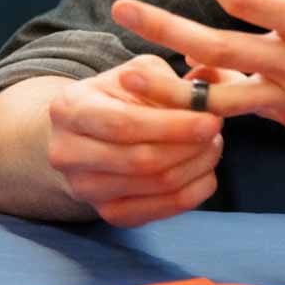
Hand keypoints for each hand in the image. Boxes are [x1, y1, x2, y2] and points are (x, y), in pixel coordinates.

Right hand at [42, 55, 224, 226]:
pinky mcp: (109, 213)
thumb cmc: (123, 93)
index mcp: (71, 109)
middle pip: (140, 160)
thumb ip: (169, 83)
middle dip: (189, 146)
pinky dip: (194, 191)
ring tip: (212, 144)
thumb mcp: (141, 72)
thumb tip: (206, 99)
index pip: (124, 124)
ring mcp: (85, 189)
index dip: (174, 126)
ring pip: (155, 185)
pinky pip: (161, 210)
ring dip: (196, 165)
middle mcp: (68, 153)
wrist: (92, 130)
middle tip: (216, 131)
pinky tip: (205, 170)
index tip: (212, 120)